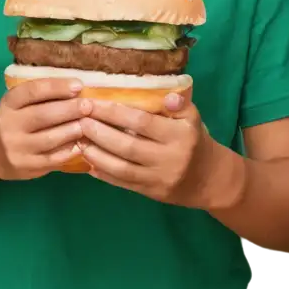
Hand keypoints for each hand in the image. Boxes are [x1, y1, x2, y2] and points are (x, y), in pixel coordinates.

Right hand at [0, 77, 90, 182]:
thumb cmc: (10, 122)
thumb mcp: (16, 104)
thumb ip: (39, 97)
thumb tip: (76, 88)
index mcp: (8, 103)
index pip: (33, 91)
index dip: (57, 87)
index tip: (78, 85)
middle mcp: (9, 125)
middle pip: (44, 114)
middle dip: (71, 109)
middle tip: (89, 105)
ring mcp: (17, 147)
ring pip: (51, 138)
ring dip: (73, 130)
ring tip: (89, 124)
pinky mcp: (26, 166)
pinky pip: (53, 158)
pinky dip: (70, 150)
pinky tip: (81, 144)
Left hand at [77, 93, 215, 206]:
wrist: (209, 179)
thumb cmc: (195, 141)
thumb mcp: (193, 119)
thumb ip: (180, 105)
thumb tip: (168, 95)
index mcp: (180, 135)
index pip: (142, 122)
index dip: (114, 112)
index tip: (93, 103)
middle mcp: (169, 158)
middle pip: (127, 146)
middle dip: (99, 132)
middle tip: (79, 120)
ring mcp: (158, 178)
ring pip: (122, 168)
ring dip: (97, 154)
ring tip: (79, 140)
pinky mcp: (150, 192)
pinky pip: (123, 183)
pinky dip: (104, 174)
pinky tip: (87, 163)